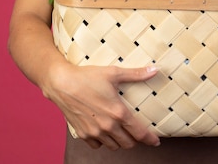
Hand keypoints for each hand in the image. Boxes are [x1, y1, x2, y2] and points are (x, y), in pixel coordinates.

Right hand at [44, 63, 159, 149]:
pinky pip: (97, 145)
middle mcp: (108, 126)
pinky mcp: (83, 134)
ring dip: (119, 141)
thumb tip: (156, 70)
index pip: (140, 133)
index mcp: (118, 113)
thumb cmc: (88, 76)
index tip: (156, 141)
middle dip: (135, 140)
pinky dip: (102, 142)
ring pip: (113, 146)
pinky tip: (104, 132)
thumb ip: (136, 74)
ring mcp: (94, 132)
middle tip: (136, 133)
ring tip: (121, 132)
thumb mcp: (114, 73)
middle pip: (128, 144)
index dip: (150, 139)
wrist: (61, 83)